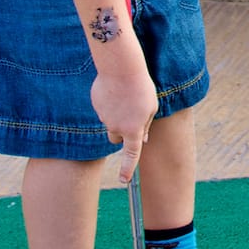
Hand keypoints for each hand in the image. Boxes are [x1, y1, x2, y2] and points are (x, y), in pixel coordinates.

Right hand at [91, 64, 157, 183]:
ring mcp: (104, 117)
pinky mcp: (96, 105)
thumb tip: (142, 140)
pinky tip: (115, 89)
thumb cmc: (141, 87)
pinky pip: (103, 108)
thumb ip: (146, 126)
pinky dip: (109, 102)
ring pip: (109, 122)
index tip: (123, 180)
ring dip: (116, 114)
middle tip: (130, 115)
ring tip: (125, 95)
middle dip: (121, 132)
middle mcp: (116, 127)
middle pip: (116, 138)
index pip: (131, 155)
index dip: (128, 169)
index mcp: (133, 130)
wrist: (121, 68)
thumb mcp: (151, 107)